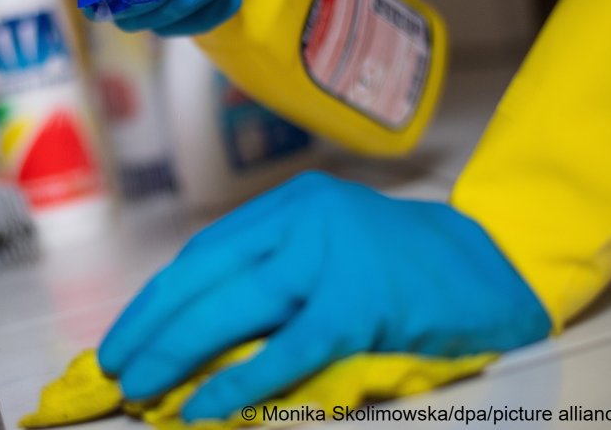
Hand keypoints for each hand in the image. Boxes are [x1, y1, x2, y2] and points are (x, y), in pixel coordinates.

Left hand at [98, 172, 550, 420]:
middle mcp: (303, 220)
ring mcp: (332, 259)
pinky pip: (284, 352)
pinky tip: (201, 407)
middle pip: (204, 275)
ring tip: (140, 386)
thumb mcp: (329, 245)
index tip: (127, 331)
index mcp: (290, 203)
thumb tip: (199, 330)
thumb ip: (273, 272)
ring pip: (232, 308)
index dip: (158, 296)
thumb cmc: (407, 262)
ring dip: (176, 352)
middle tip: (115, 365)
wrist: (494, 262)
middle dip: (151, 325)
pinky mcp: (360, 306)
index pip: (204, 252)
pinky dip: (237, 383)